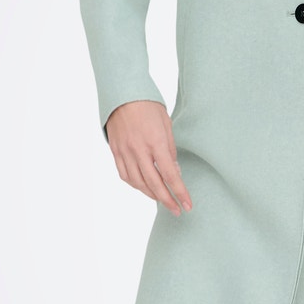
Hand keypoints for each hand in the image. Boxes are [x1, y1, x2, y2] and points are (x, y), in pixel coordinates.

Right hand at [105, 101, 192, 216]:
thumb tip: (174, 172)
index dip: (179, 192)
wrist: (122, 93)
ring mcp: (125, 152)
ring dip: (151, 194)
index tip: (187, 204)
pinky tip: (144, 187)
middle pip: (154, 184)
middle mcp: (139, 150)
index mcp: (155, 142)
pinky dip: (135, 185)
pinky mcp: (115, 151)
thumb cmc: (148, 106)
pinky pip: (125, 175)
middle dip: (167, 200)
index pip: (170, 175)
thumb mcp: (166, 124)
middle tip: (177, 210)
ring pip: (138, 183)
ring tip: (162, 199)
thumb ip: (170, 150)